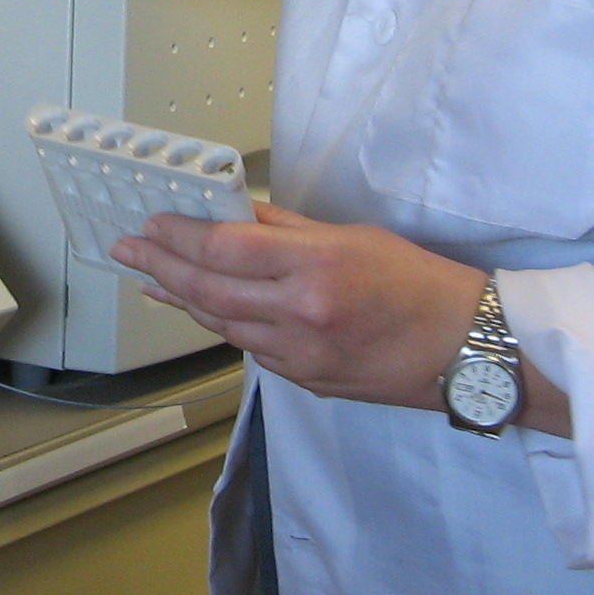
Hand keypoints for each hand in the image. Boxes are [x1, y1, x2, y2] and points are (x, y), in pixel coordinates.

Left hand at [117, 205, 571, 433]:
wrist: (464, 348)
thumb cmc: (418, 284)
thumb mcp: (350, 236)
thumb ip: (284, 228)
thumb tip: (231, 213)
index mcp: (315, 267)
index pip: (223, 247)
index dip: (177, 235)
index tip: (151, 224)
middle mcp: (301, 314)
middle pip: (208, 289)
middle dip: (161, 267)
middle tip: (130, 251)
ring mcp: (300, 354)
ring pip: (221, 324)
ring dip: (183, 299)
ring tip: (155, 279)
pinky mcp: (305, 381)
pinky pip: (249, 349)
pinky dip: (223, 325)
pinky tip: (206, 309)